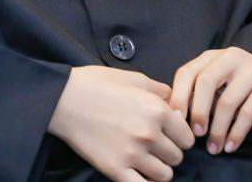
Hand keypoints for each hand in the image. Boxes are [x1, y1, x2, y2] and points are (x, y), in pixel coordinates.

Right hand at [48, 65, 194, 181]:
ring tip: (145, 159)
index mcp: (157, 110)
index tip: (169, 134)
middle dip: (168, 152)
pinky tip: (138, 173)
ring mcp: (132, 154)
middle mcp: (149, 134)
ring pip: (165, 175)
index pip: (187, 138)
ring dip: (158, 168)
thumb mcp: (134, 78)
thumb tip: (176, 103)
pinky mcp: (115, 170)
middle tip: (154, 145)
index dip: (179, 136)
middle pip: (177, 157)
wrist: (63, 99)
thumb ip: (160, 91)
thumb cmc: (97, 84)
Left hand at [169, 47, 251, 155]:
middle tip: (195, 134)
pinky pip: (249, 112)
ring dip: (218, 129)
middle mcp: (230, 57)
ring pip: (228, 101)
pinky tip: (230, 146)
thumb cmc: (239, 85)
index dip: (179, 96)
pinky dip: (237, 132)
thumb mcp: (217, 82)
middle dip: (198, 111)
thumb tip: (175, 116)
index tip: (175, 120)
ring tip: (214, 149)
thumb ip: (197, 92)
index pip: (187, 71)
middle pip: (205, 82)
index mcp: (212, 57)